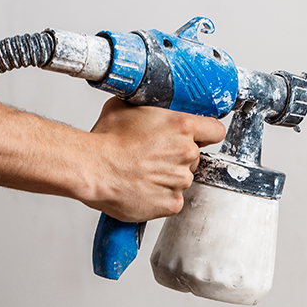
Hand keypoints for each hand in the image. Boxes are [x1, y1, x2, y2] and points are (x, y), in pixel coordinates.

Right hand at [78, 98, 225, 221]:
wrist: (91, 169)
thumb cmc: (105, 139)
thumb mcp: (126, 107)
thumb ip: (148, 107)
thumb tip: (148, 103)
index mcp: (182, 126)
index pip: (215, 130)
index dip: (206, 133)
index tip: (199, 137)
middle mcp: (187, 153)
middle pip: (194, 155)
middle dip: (178, 156)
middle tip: (153, 156)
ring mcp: (181, 180)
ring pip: (183, 178)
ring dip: (168, 176)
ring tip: (142, 173)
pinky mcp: (172, 203)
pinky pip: (173, 199)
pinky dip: (160, 196)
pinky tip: (142, 188)